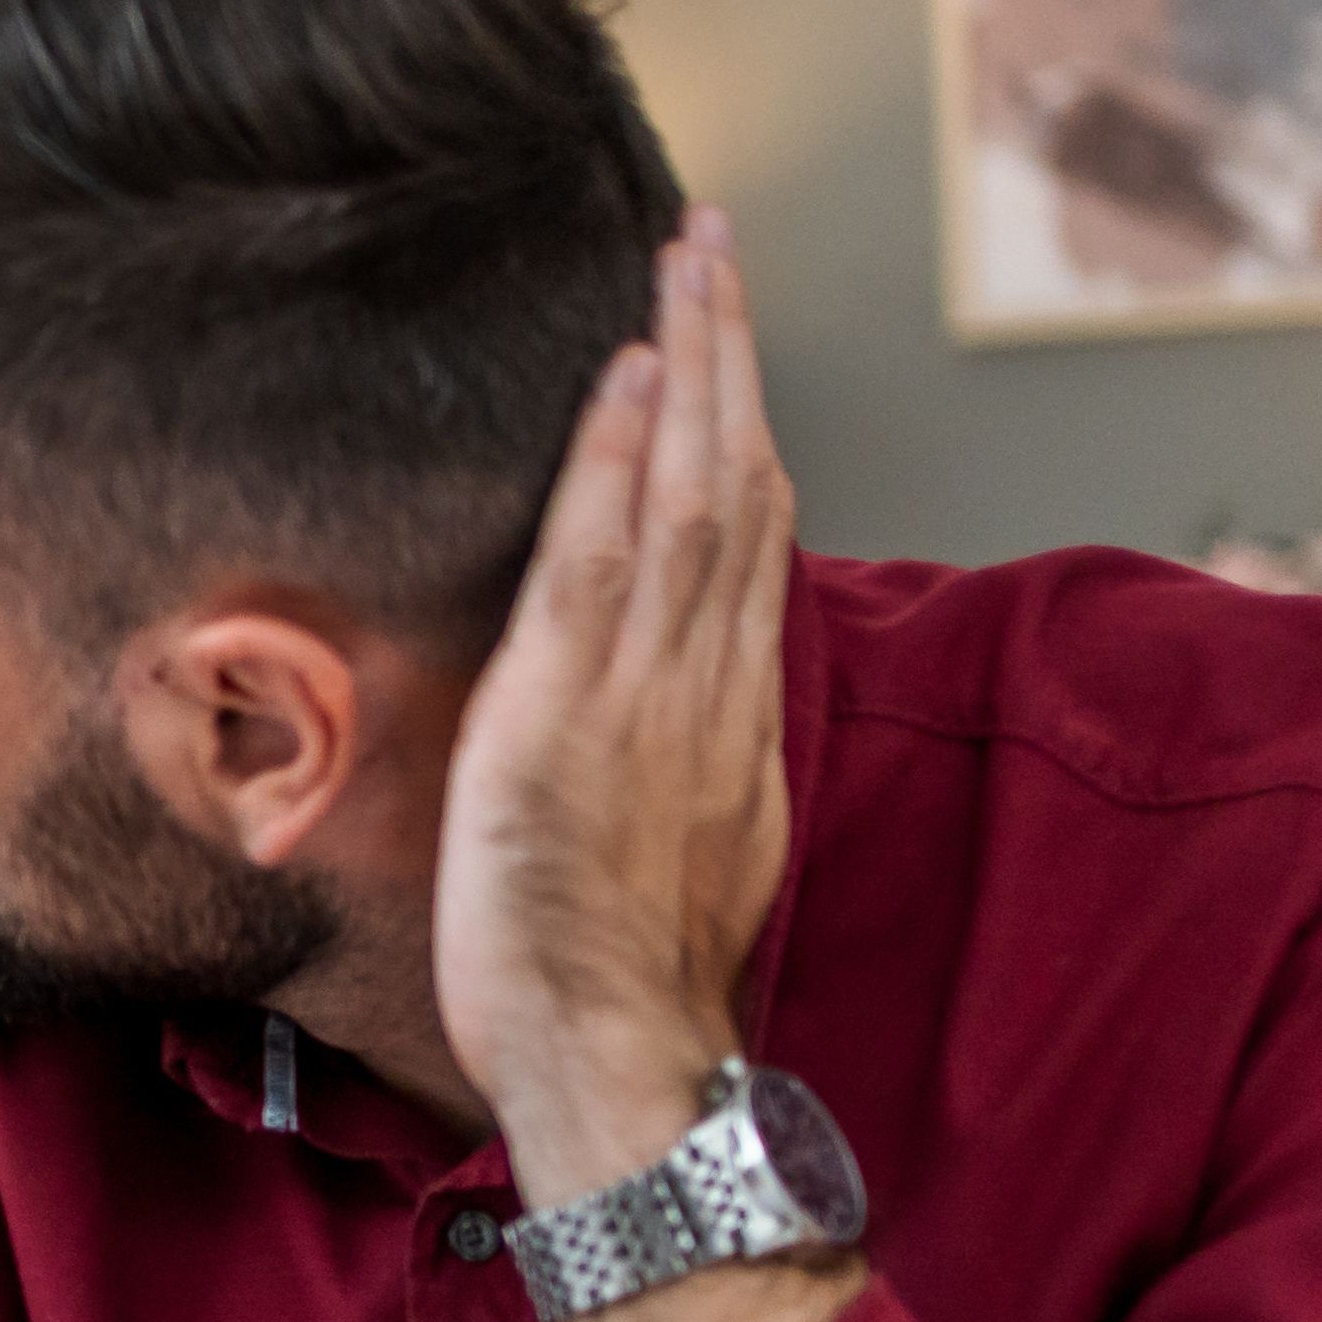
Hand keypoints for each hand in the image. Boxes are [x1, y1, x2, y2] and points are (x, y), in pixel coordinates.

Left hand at [432, 211, 798, 1211]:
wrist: (615, 1073)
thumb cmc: (622, 1008)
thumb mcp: (684, 878)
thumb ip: (689, 789)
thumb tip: (683, 746)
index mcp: (734, 732)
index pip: (753, 553)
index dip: (745, 442)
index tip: (732, 362)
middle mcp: (707, 696)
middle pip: (739, 490)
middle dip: (732, 362)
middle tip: (717, 247)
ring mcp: (645, 699)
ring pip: (693, 498)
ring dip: (691, 369)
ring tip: (686, 262)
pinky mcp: (569, 718)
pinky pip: (607, 563)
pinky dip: (624, 463)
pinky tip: (626, 378)